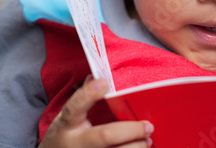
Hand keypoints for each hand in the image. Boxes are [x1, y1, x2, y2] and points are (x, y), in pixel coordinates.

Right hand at [39, 76, 153, 147]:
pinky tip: (141, 147)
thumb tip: (98, 75)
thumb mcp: (68, 116)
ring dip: (137, 146)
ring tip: (147, 140)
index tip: (104, 82)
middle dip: (131, 130)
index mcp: (68, 123)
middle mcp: (76, 143)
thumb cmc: (67, 134)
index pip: (75, 106)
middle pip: (105, 135)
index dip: (89, 94)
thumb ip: (84, 98)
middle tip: (148, 126)